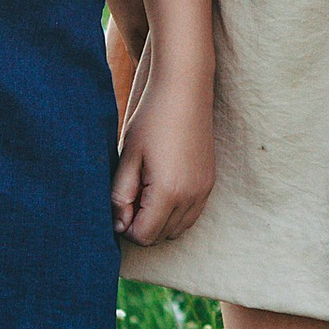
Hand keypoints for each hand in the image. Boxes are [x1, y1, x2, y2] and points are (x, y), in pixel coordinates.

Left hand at [112, 58, 215, 246]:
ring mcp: (204, 191)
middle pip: (161, 236)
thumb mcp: (128, 157)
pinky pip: (192, 215)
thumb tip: (119, 226)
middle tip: (131, 192)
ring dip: (159, 220)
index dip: (125, 226)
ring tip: (146, 188)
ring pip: (178, 229)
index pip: (143, 236)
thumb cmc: (151, 120)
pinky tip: (162, 185)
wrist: (184, 91)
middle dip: (142, 224)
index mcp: (168, 193)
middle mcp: (191, 197)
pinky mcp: (209, 182)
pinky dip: (175, 212)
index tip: (120, 200)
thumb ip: (120, 196)